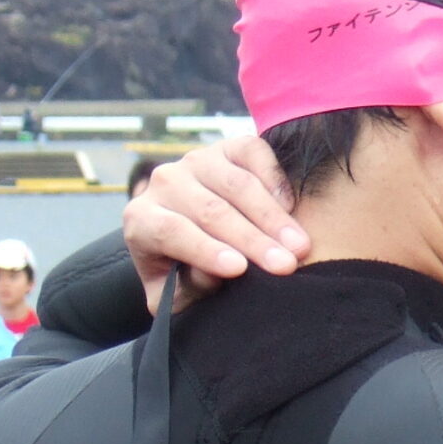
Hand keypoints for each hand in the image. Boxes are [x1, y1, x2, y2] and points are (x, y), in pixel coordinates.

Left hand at [123, 136, 310, 314]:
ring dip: (272, 217)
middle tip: (285, 266)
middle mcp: (164, 183)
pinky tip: (291, 208)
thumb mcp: (177, 295)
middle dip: (252, 240)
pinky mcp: (227, 148)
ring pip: (236, 185)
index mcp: (142, 220)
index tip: (239, 269)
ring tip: (300, 246)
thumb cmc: (185, 274)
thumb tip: (215, 273)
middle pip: (210, 210)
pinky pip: (252, 153)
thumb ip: (189, 289)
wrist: (193, 236)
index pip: (171, 231)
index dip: (205, 250)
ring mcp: (197, 161)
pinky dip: (274, 178)